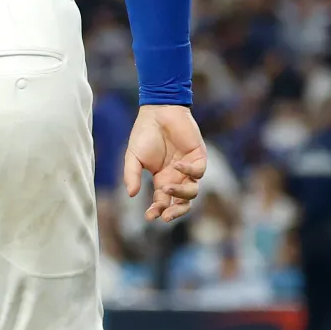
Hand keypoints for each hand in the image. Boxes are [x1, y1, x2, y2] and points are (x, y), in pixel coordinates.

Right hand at [124, 104, 207, 222]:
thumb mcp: (133, 156)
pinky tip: (176, 165)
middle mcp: (177, 178)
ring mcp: (189, 169)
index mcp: (162, 179)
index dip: (157, 211)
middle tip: (166, 216)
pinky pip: (198, 172)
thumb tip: (131, 195)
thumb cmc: (144, 133)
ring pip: (192, 192)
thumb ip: (132, 175)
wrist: (158, 112)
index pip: (162, 201)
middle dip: (175, 212)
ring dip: (180, 194)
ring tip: (166, 189)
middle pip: (182, 203)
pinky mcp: (198, 158)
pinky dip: (188, 172)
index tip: (149, 217)